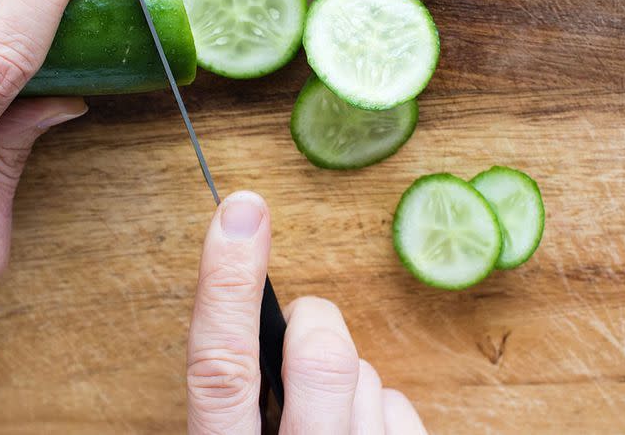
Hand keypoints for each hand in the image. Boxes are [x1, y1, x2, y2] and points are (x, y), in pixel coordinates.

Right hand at [187, 191, 427, 433]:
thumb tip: (268, 315)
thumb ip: (240, 390)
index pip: (222, 367)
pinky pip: (402, 408)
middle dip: (316, 326)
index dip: (230, 284)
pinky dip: (382, 412)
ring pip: (368, 377)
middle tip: (300, 338)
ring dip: (348, 383)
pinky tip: (359, 434)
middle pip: (325, 359)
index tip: (241, 212)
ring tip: (326, 418)